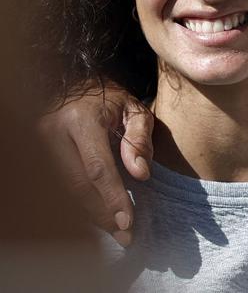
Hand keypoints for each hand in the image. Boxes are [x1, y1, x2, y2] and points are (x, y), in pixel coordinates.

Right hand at [37, 84, 154, 245]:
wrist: (71, 87)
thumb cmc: (108, 99)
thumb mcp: (133, 109)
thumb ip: (140, 139)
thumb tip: (141, 174)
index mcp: (81, 121)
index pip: (97, 167)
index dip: (112, 197)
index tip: (127, 221)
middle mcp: (53, 133)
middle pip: (76, 185)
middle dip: (101, 214)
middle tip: (124, 235)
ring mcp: (37, 145)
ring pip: (63, 191)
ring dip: (89, 214)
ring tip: (115, 230)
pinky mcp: (33, 155)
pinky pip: (56, 188)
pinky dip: (76, 204)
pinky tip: (96, 216)